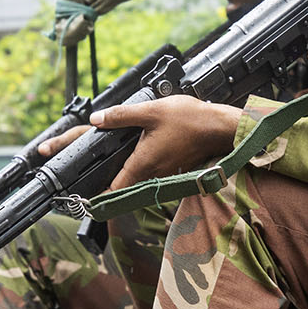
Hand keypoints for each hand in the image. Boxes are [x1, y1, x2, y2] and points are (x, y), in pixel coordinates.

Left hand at [85, 96, 241, 190]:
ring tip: (113, 164)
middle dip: (109, 183)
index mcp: (142, 164)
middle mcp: (152, 174)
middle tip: (93, 178)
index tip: (86, 197)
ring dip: (127, 175)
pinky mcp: (174, 169)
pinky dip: (143, 168)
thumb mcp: (150, 111)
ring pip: (139, 180)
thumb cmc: (190, 120)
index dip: (97, 195)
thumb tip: (97, 118)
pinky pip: (153, 174)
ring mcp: (165, 174)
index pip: (114, 190)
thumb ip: (121, 116)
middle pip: (125, 186)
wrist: (221, 128)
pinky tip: (141, 153)